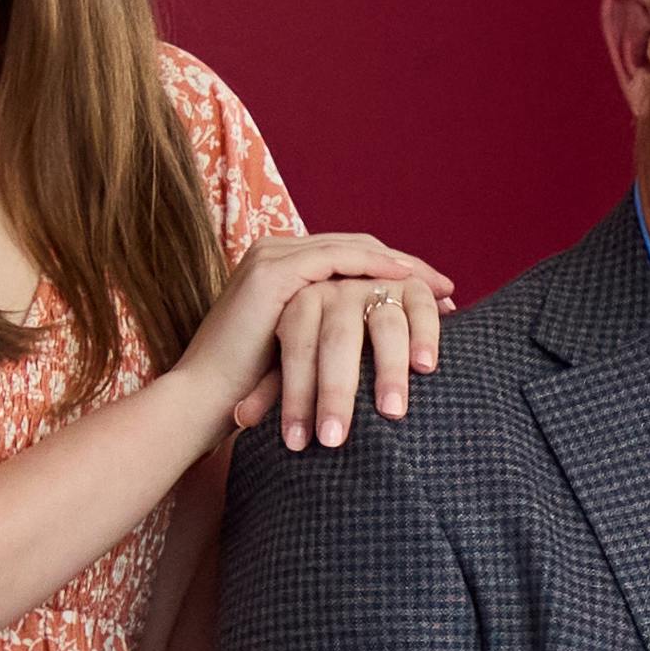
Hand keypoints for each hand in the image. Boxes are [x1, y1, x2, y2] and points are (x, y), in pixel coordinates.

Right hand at [182, 231, 450, 448]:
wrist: (201, 403)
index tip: (436, 296)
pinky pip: (337, 261)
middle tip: (448, 288)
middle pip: (356, 247)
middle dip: (407, 267)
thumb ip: (328, 340)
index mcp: (280, 270)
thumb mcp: (298, 356)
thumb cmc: (246, 394)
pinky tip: (404, 283)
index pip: (348, 260)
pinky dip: (375, 268)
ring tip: (438, 287)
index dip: (393, 274)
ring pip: (352, 250)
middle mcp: (275, 253)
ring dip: (400, 268)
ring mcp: (272, 259)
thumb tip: (377, 355)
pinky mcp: (272, 274)